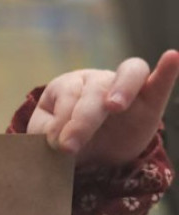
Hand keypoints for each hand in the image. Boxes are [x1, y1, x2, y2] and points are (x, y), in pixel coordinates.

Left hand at [27, 50, 178, 166]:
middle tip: (69, 146)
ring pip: (129, 73)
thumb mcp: (48, 139)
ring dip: (122, 88)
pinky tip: (171, 58)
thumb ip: (49, 136)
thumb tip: (58, 138)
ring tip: (114, 106)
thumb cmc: (63, 141)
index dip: (62, 120)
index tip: (57, 145)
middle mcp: (97, 80)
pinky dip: (167, 71)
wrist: (89, 156)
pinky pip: (160, 82)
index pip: (69, 94)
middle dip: (82, 121)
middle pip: (95, 90)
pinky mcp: (149, 101)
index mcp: (69, 86)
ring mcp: (125, 87)